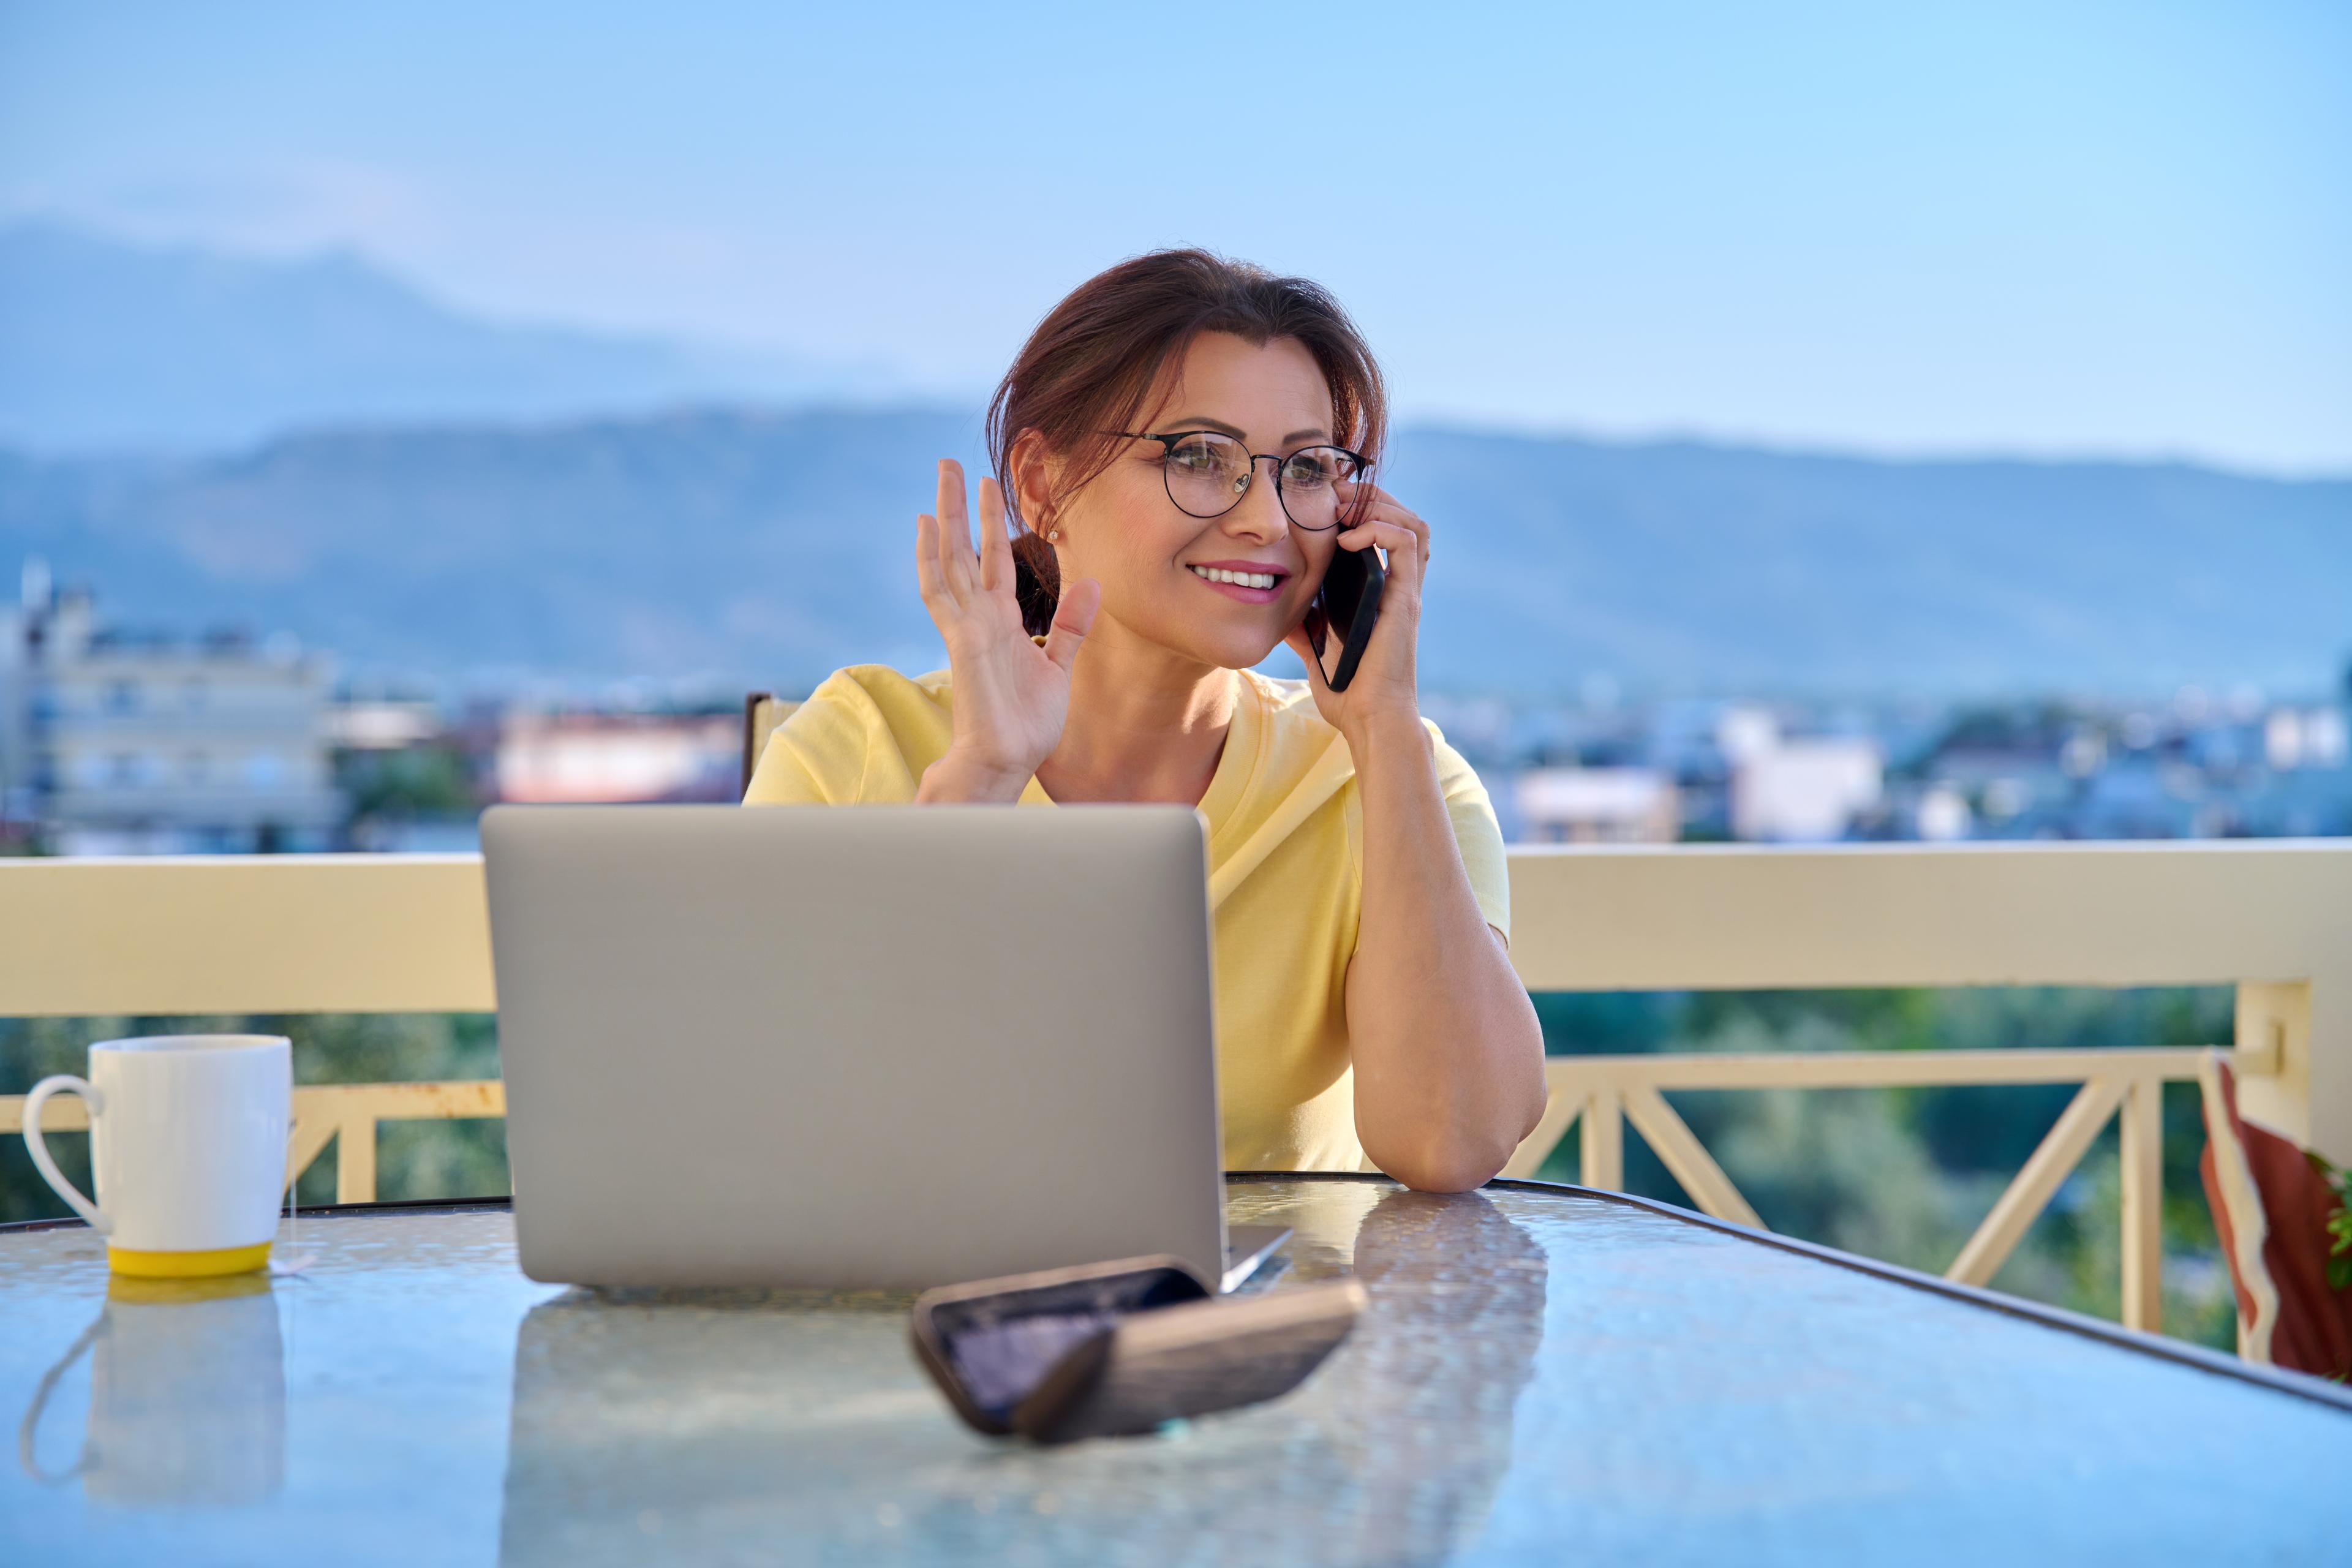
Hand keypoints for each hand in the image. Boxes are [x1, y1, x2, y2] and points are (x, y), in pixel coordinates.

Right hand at [914, 460, 1100, 801]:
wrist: (1007, 760)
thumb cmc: (1026, 723)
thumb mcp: (1058, 666)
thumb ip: (1071, 625)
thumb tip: (1090, 581)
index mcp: (1001, 622)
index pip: (993, 561)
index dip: (992, 524)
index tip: (988, 488)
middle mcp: (978, 617)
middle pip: (965, 549)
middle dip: (960, 506)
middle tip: (950, 461)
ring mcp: (966, 625)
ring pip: (950, 558)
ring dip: (945, 516)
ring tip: (941, 475)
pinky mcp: (962, 639)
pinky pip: (941, 591)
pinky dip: (931, 557)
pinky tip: (926, 526)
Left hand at [1283, 481, 1428, 747]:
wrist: (1369, 720)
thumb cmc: (1348, 692)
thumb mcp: (1316, 649)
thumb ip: (1305, 626)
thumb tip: (1281, 611)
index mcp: (1383, 592)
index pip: (1388, 532)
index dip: (1364, 508)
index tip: (1327, 500)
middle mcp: (1401, 586)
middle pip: (1404, 518)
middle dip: (1370, 496)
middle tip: (1333, 492)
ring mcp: (1406, 591)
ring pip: (1414, 523)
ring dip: (1379, 505)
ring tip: (1343, 506)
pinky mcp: (1406, 599)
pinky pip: (1406, 544)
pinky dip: (1379, 529)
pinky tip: (1348, 539)